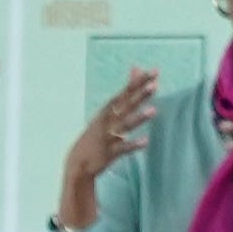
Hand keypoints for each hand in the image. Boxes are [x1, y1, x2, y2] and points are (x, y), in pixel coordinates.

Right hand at [57, 68, 157, 231]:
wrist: (78, 162)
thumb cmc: (97, 134)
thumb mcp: (107, 112)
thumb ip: (125, 92)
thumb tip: (136, 69)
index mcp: (107, 111)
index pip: (124, 93)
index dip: (138, 83)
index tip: (154, 72)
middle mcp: (107, 121)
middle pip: (125, 106)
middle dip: (139, 96)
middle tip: (154, 85)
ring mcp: (107, 137)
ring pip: (124, 126)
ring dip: (138, 118)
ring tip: (153, 111)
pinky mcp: (108, 154)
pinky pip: (122, 149)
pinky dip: (133, 145)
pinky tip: (145, 141)